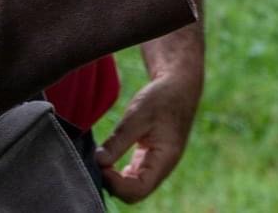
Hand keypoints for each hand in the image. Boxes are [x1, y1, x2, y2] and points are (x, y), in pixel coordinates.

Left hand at [94, 74, 199, 200]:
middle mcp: (162, 167)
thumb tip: (98, 162)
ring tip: (102, 160)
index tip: (102, 165)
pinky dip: (119, 173)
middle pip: (135, 193)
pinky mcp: (150, 158)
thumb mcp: (137, 116)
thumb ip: (118, 141)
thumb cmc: (162, 98)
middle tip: (98, 162)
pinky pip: (134, 176)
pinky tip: (109, 160)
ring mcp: (157, 164)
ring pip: (133, 187)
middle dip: (113, 184)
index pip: (138, 190)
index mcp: (164, 159)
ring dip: (115, 180)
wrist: (179, 85)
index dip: (116, 184)